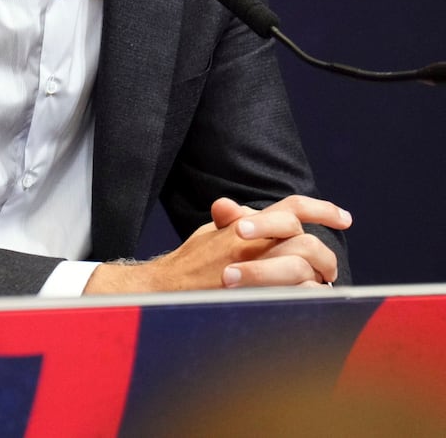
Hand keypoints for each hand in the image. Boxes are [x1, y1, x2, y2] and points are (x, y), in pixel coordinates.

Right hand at [86, 195, 350, 293]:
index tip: (345, 218)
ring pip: (303, 267)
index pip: (291, 208)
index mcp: (244, 224)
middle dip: (323, 256)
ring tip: (320, 287)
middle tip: (328, 269)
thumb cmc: (188, 264)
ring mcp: (252, 268)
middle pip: (305, 240)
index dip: (322, 210)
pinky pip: (296, 293)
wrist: (163, 291)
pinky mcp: (253, 292)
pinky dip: (309, 296)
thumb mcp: (207, 235)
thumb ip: (228, 221)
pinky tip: (311, 301)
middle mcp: (250, 242)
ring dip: (318, 278)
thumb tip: (233, 207)